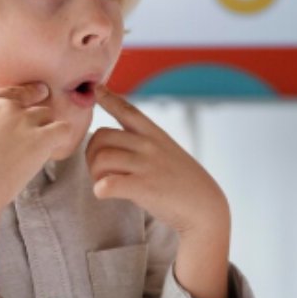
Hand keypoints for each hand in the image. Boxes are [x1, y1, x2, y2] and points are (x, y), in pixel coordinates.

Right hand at [0, 82, 72, 213]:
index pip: (14, 92)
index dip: (25, 98)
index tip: (34, 101)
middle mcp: (6, 107)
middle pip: (34, 103)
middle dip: (36, 117)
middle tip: (38, 130)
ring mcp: (24, 122)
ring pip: (48, 116)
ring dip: (47, 128)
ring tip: (42, 146)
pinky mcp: (40, 140)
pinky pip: (63, 130)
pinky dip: (62, 137)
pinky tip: (54, 149)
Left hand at [88, 86, 228, 236]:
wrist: (205, 207)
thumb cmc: (183, 183)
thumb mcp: (168, 152)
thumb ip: (145, 144)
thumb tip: (115, 143)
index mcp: (155, 134)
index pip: (128, 110)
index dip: (109, 98)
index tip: (96, 90)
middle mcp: (149, 145)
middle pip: (101, 136)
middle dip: (91, 154)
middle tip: (99, 171)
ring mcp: (147, 165)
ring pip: (101, 159)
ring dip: (95, 174)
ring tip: (104, 184)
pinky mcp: (144, 187)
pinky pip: (108, 184)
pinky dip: (100, 190)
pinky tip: (104, 193)